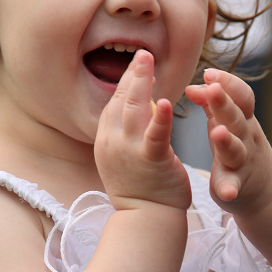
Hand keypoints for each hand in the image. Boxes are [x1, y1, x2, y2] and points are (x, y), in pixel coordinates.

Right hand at [95, 50, 190, 211]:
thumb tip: (138, 109)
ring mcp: (129, 151)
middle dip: (132, 74)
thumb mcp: (125, 157)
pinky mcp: (151, 161)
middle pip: (121, 100)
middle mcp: (113, 142)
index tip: (138, 64)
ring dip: (141, 82)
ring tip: (148, 61)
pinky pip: (154, 135)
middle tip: (143, 53)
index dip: (126, 81)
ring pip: (133, 109)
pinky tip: (164, 101)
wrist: (147, 219)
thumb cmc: (142, 189)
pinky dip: (159, 118)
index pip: (114, 103)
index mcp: (107, 140)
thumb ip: (127, 133)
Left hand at [185, 68, 271, 214]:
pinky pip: (233, 186)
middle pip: (236, 117)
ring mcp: (243, 162)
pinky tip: (227, 192)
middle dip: (224, 103)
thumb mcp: (227, 123)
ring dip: (227, 141)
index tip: (209, 73)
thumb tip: (193, 85)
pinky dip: (230, 188)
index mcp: (243, 120)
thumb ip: (210, 103)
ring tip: (217, 133)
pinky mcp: (237, 185)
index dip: (227, 83)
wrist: (267, 190)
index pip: (241, 96)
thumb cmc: (240, 147)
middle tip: (212, 90)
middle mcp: (246, 138)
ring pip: (235, 150)